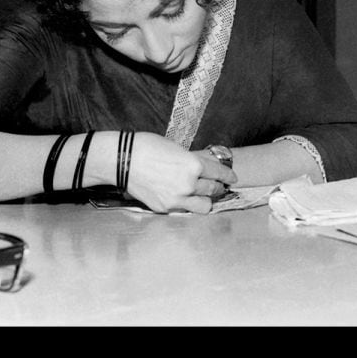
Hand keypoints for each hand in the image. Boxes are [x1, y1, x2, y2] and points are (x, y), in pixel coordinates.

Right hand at [123, 133, 237, 213]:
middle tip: (219, 186)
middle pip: (214, 190)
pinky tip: (185, 198)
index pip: (219, 173)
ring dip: (206, 199)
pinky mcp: (165, 208)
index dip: (228, 176)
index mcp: (194, 165)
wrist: (123, 161)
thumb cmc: (148, 148)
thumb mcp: (177, 149)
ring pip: (204, 206)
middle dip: (219, 188)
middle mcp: (189, 184)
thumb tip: (202, 169)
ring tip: (203, 195)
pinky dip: (188, 204)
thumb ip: (192, 162)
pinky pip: (184, 209)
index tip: (232, 178)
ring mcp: (177, 199)